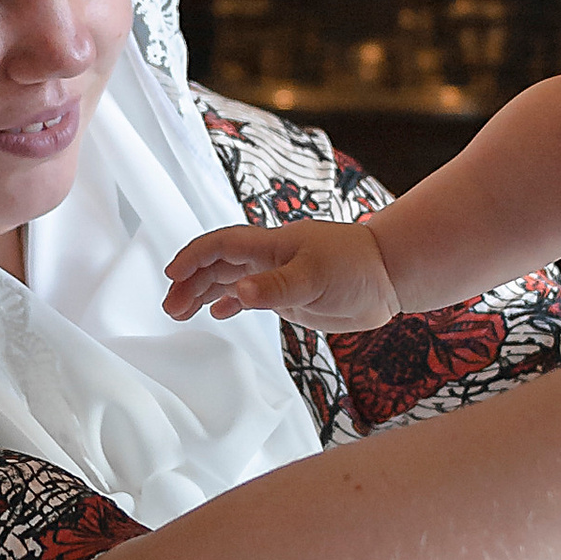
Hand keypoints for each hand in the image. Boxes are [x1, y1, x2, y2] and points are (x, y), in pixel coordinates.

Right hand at [164, 216, 398, 330]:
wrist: (390, 278)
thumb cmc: (357, 267)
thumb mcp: (315, 277)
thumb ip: (276, 287)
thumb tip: (237, 295)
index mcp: (269, 246)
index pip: (220, 246)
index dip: (193, 257)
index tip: (171, 275)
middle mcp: (268, 259)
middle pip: (218, 265)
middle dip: (190, 283)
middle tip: (170, 307)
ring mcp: (277, 276)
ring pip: (230, 280)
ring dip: (204, 293)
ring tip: (180, 312)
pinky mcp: (289, 295)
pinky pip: (250, 296)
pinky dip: (230, 302)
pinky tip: (219, 313)